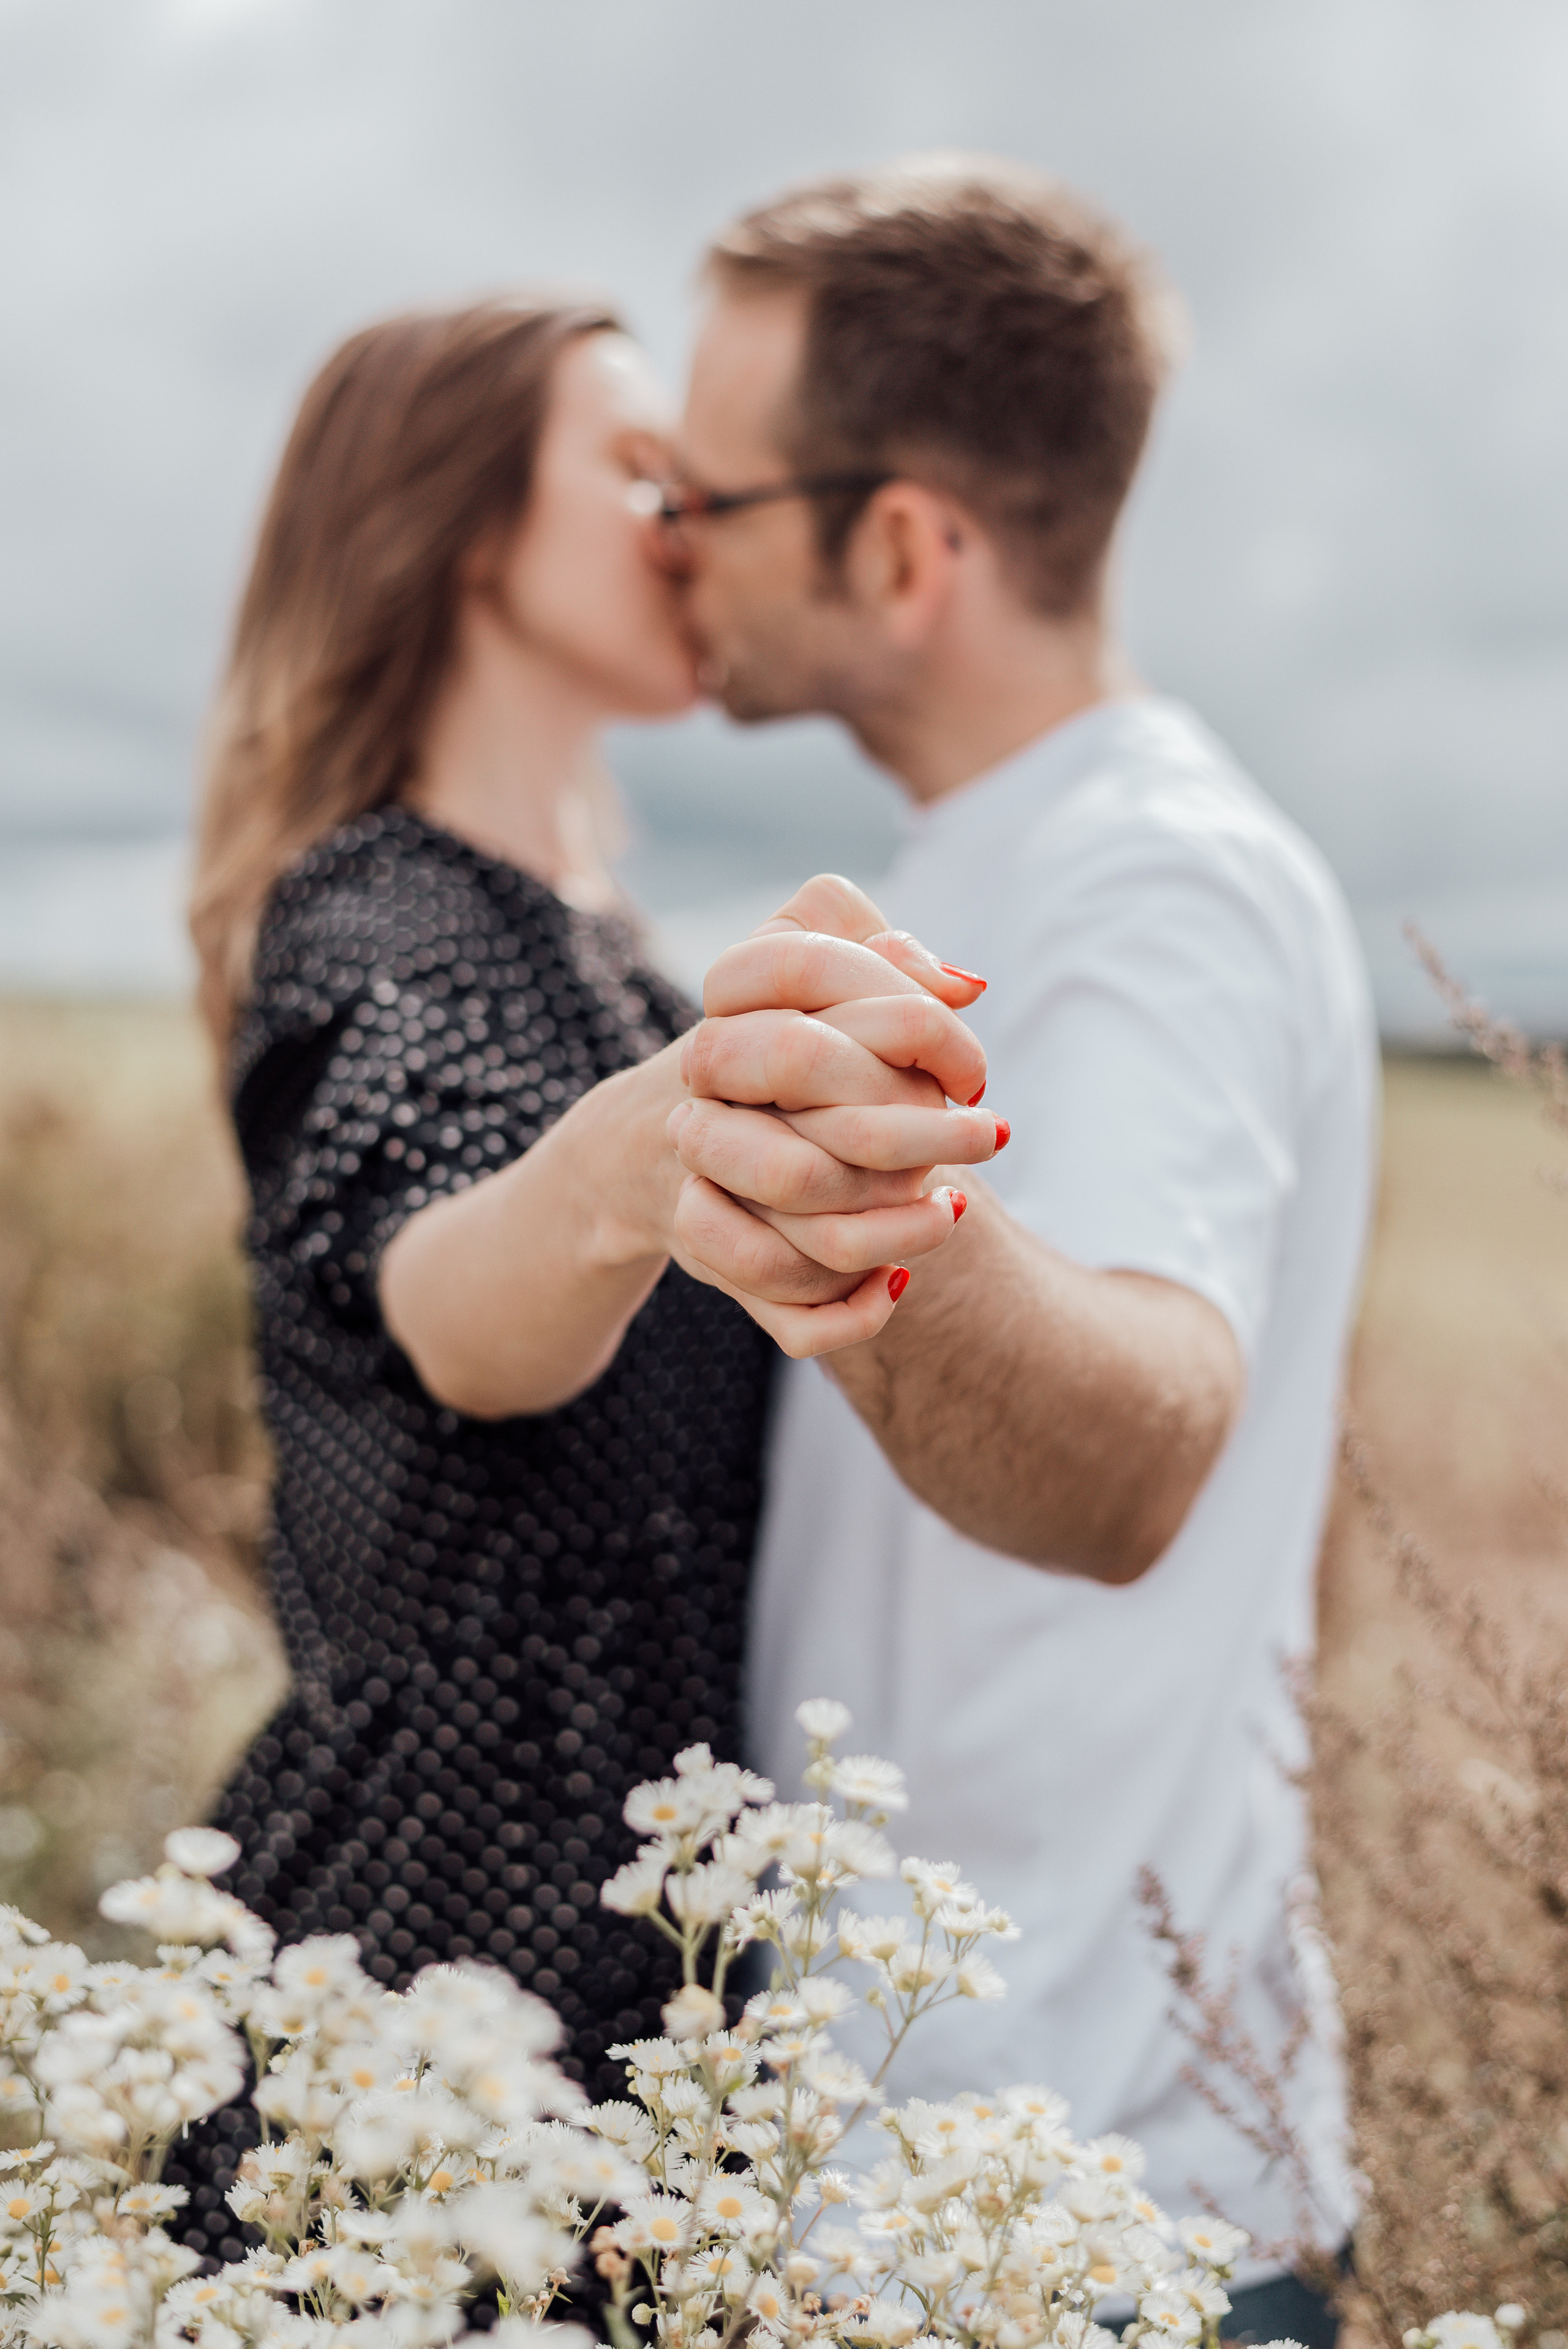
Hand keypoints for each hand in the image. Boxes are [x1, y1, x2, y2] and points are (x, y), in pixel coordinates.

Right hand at [661, 876, 1005, 1356]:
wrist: (640, 1150)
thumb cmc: (750, 1050)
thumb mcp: (790, 975)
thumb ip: (872, 951)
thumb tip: (965, 985)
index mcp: (735, 1022)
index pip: (839, 1023)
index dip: (929, 1035)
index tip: (972, 1069)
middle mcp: (715, 1106)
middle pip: (838, 1132)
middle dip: (930, 1137)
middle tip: (992, 1134)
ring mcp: (711, 1191)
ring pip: (820, 1235)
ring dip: (902, 1229)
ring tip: (952, 1206)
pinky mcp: (715, 1262)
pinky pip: (790, 1315)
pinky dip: (853, 1310)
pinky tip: (897, 1281)